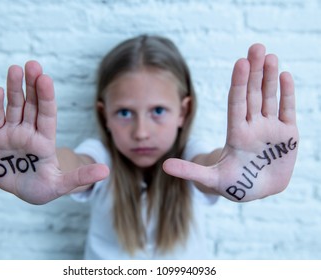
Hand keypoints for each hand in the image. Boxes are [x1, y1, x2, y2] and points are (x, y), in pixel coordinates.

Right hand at [0, 61, 108, 203]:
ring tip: (15, 69)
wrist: (21, 193)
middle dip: (32, 85)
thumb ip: (80, 177)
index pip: (47, 114)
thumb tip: (106, 171)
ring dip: (13, 89)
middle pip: (31, 105)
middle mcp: (29, 132)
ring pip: (14, 107)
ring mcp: (12, 133)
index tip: (46, 79)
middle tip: (32, 65)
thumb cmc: (42, 188)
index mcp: (45, 140)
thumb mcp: (61, 185)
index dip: (46, 97)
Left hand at [163, 44, 298, 201]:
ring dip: (270, 77)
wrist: (255, 191)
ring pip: (270, 98)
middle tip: (256, 47)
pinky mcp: (288, 135)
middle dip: (254, 72)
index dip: (239, 84)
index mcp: (236, 134)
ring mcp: (271, 129)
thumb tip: (164, 166)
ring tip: (269, 56)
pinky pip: (287, 110)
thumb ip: (191, 171)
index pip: (236, 103)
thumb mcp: (211, 178)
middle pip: (253, 95)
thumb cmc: (232, 184)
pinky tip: (285, 75)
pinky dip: (288, 94)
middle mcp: (253, 126)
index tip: (240, 63)